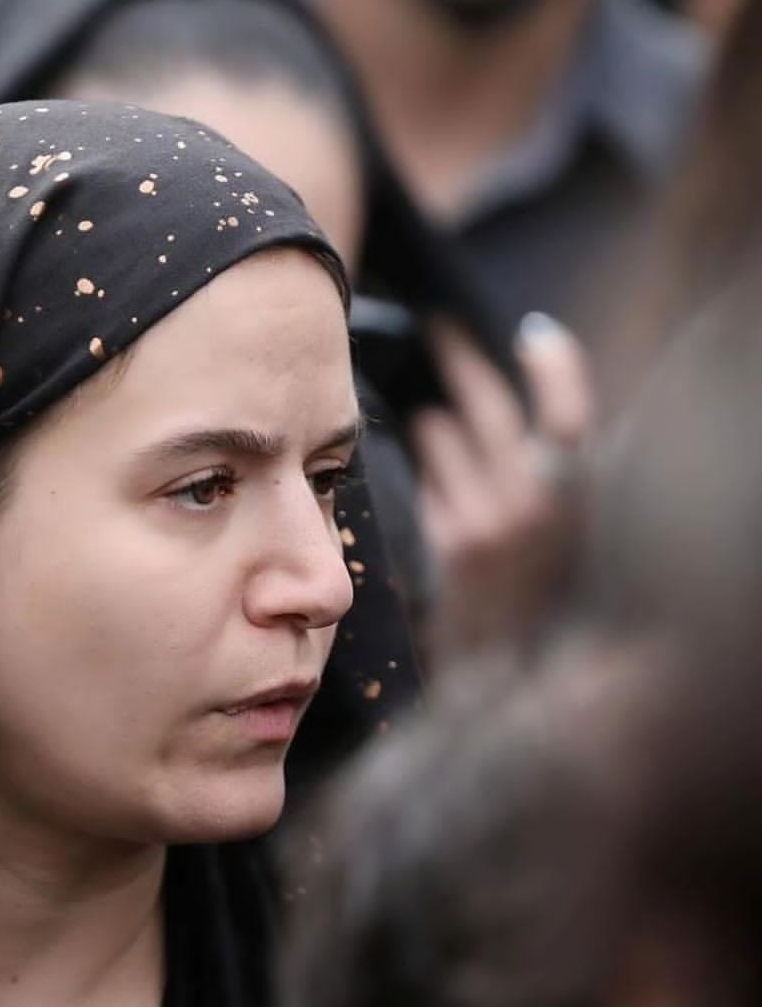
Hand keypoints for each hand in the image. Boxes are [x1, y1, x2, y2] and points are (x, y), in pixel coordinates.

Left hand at [411, 312, 591, 666]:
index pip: (569, 414)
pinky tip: (427, 466)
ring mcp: (484, 524)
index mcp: (579, 499)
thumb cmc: (552, 603)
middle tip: (438, 329)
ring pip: (443, 437)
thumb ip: (559, 479)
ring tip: (427, 407)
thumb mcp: (576, 536)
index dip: (556, 366)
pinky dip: (429, 466)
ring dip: (434, 416)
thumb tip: (527, 420)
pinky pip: (429, 482)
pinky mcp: (446, 546)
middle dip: (459, 358)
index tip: (534, 333)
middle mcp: (532, 506)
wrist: (517, 678)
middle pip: (488, 406)